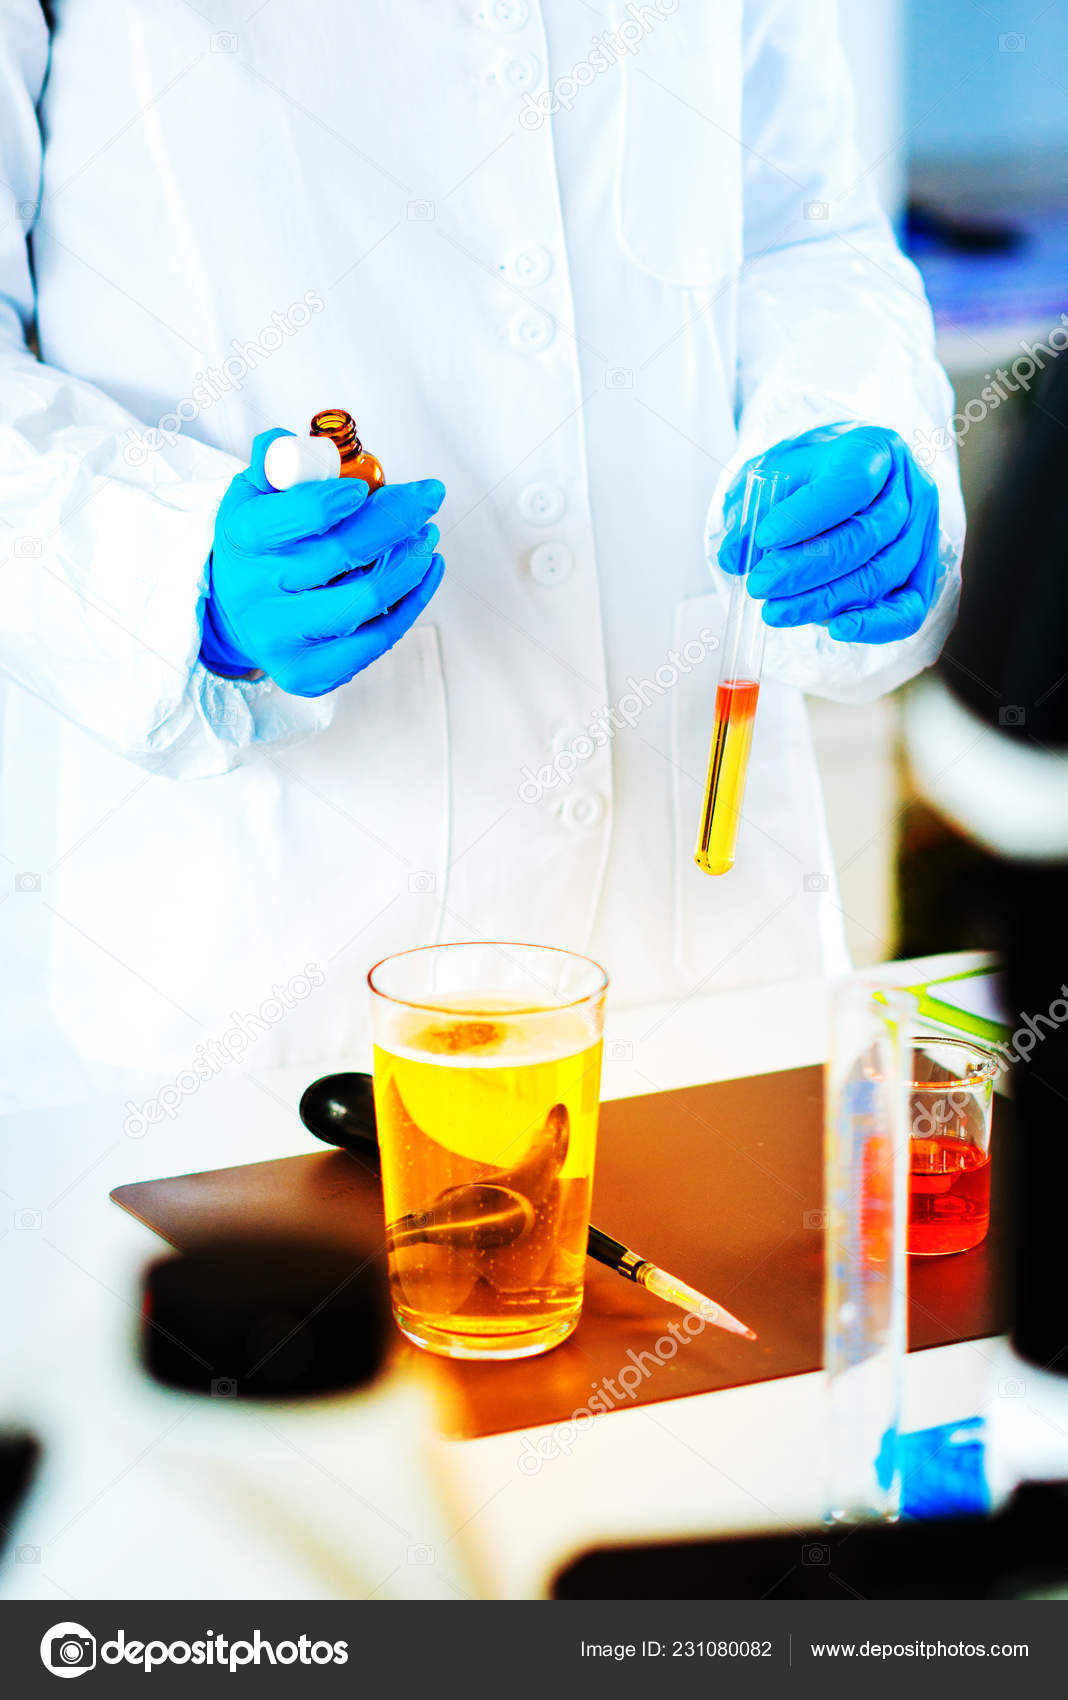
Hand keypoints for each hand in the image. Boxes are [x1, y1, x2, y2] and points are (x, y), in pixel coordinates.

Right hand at [200, 429, 445, 695]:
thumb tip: (288, 443)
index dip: (334, 501)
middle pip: (342, 554)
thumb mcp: (255, 495)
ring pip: (365, 599)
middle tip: (429, 497)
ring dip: (410, 563)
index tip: (367, 487)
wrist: (236, 611)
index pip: (293, 515)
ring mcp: (281, 636)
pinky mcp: (308, 672)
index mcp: (242, 537)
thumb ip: (276, 464)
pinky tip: (425, 570)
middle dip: (397, 520)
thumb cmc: (260, 543)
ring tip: (427, 536)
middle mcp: (255, 591)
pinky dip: (412, 602)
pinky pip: (376, 637)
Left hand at [718, 424, 939, 642]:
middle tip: (761, 586)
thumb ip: (755, 512)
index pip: (849, 484)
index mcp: (874, 450)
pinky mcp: (923, 573)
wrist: (844, 483)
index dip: (806, 516)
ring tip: (775, 612)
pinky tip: (837, 630)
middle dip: (805, 569)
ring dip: (824, 601)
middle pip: (864, 538)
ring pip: (879, 575)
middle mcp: (908, 489)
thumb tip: (732, 556)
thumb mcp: (776, 477)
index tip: (764, 539)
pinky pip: (908, 608)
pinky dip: (874, 625)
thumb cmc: (810, 477)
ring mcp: (922, 533)